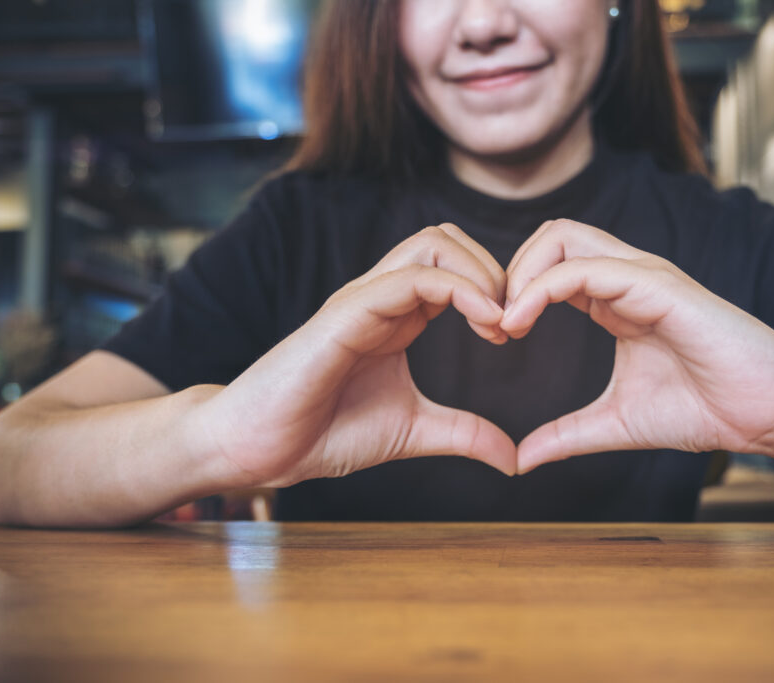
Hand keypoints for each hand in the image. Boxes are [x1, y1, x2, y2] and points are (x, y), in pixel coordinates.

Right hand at [194, 224, 514, 486]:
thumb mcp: (413, 431)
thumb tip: (513, 458)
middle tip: (511, 322)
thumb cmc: (324, 432)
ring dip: (480, 274)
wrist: (260, 448)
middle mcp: (382, 297)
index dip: (494, 290)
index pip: (454, 266)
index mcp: (398, 315)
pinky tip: (484, 324)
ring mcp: (363, 300)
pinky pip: (408, 279)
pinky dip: (458, 291)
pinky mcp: (345, 314)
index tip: (512, 334)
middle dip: (493, 270)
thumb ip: (463, 434)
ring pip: (432, 244)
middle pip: (447, 239)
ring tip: (499, 322)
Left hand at [500, 219, 773, 472]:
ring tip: (504, 324)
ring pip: (563, 237)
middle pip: (550, 236)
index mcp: (616, 299)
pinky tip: (521, 322)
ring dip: (520, 274)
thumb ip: (568, 435)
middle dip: (509, 272)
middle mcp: (627, 276)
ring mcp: (644, 275)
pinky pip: (587, 268)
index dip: (513, 294)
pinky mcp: (660, 286)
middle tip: (493, 325)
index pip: (550, 266)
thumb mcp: (618, 423)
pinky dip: (542, 288)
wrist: (769, 414)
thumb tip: (521, 460)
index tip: (493, 338)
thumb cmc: (707, 409)